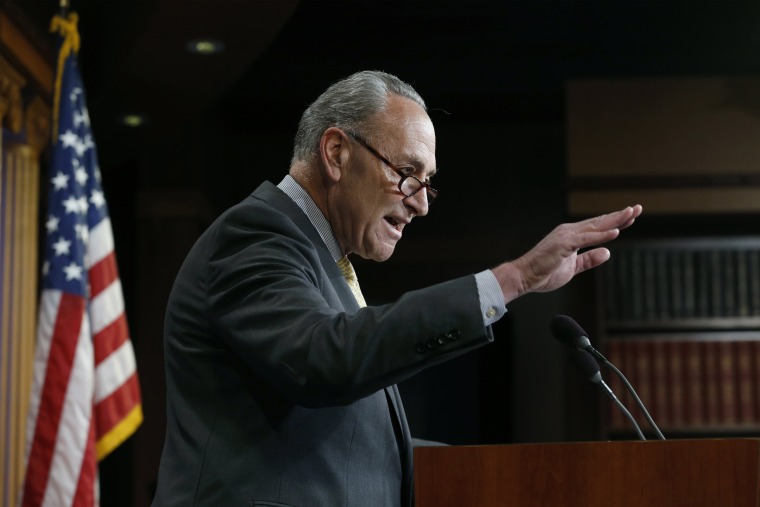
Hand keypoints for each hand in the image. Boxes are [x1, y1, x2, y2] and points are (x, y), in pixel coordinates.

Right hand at [492, 204, 641, 302]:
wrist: (524, 276)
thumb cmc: (544, 273)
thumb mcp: (573, 268)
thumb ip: (589, 259)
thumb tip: (607, 252)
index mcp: (572, 237)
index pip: (598, 227)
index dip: (615, 222)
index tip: (631, 217)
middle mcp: (570, 232)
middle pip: (600, 222)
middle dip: (620, 216)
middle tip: (638, 208)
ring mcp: (566, 236)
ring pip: (596, 226)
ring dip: (615, 220)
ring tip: (632, 213)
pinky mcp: (564, 244)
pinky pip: (587, 239)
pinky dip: (602, 235)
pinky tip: (616, 232)